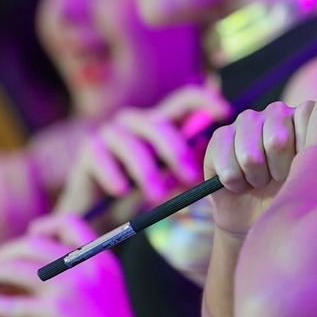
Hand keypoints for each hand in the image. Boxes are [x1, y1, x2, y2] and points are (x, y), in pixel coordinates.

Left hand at [0, 213, 141, 316]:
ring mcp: (71, 288)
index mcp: (100, 257)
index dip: (44, 226)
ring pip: (18, 267)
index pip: (68, 223)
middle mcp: (86, 266)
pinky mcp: (56, 313)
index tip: (29, 237)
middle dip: (8, 251)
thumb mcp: (105, 286)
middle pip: (34, 243)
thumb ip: (79, 270)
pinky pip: (12, 303)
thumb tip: (34, 264)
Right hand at [55, 84, 230, 216]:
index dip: (206, 100)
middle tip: (190, 178)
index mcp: (160, 124)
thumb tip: (213, 155)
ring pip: (132, 143)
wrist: (99, 215)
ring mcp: (111, 132)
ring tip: (156, 197)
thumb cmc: (139, 193)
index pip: (185, 100)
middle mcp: (136, 122)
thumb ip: (188, 165)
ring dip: (147, 171)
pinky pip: (102, 157)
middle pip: (159, 124)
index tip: (226, 113)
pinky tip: (122, 191)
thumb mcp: (169, 180)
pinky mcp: (90, 149)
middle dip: (177, 151)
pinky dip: (114, 175)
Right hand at [203, 101, 314, 236]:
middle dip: (278, 171)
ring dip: (255, 178)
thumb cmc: (292, 193)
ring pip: (250, 157)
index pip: (306, 115)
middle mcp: (277, 112)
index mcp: (304, 116)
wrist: (261, 214)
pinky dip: (234, 182)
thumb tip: (311, 150)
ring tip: (260, 180)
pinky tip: (240, 181)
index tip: (304, 166)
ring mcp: (248, 119)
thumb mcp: (312, 177)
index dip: (304, 150)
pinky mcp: (221, 134)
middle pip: (277, 141)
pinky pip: (226, 165)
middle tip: (278, 177)